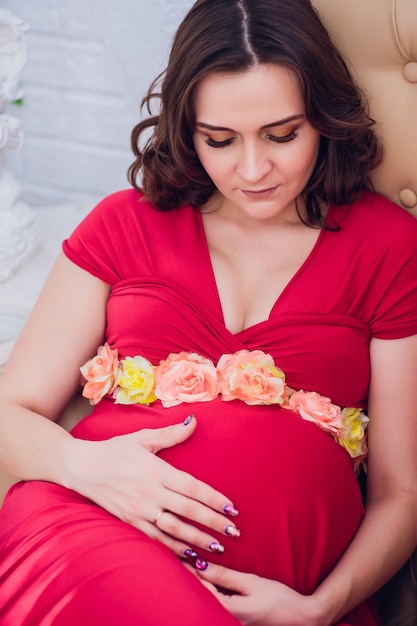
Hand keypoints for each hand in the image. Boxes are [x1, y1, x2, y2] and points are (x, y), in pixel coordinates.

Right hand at [65, 415, 239, 557]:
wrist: (81, 467)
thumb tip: (194, 421)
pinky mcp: (129, 522)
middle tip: (233, 532)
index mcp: (156, 470)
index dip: (214, 499)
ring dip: (197, 539)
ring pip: (174, 529)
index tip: (232, 508)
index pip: (192, 487)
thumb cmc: (115, 450)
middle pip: (188, 510)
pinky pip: (155, 539)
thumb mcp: (143, 438)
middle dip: (213, 522)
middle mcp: (150, 492)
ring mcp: (139, 510)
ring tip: (217, 547)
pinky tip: (189, 554)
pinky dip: (173, 548)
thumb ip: (171, 434)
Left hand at [190, 562, 317, 625]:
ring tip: (191, 568)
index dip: (189, 572)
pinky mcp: (238, 623)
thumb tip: (201, 566)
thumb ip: (225, 576)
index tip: (181, 555)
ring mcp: (232, 624)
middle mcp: (227, 621)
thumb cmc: (279, 599)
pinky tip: (209, 582)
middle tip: (182, 560)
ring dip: (200, 586)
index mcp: (229, 611)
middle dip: (191, 580)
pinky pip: (218, 607)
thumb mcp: (252, 582)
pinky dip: (211, 593)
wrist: (302, 618)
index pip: (201, 590)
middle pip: (201, 599)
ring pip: (208, 603)